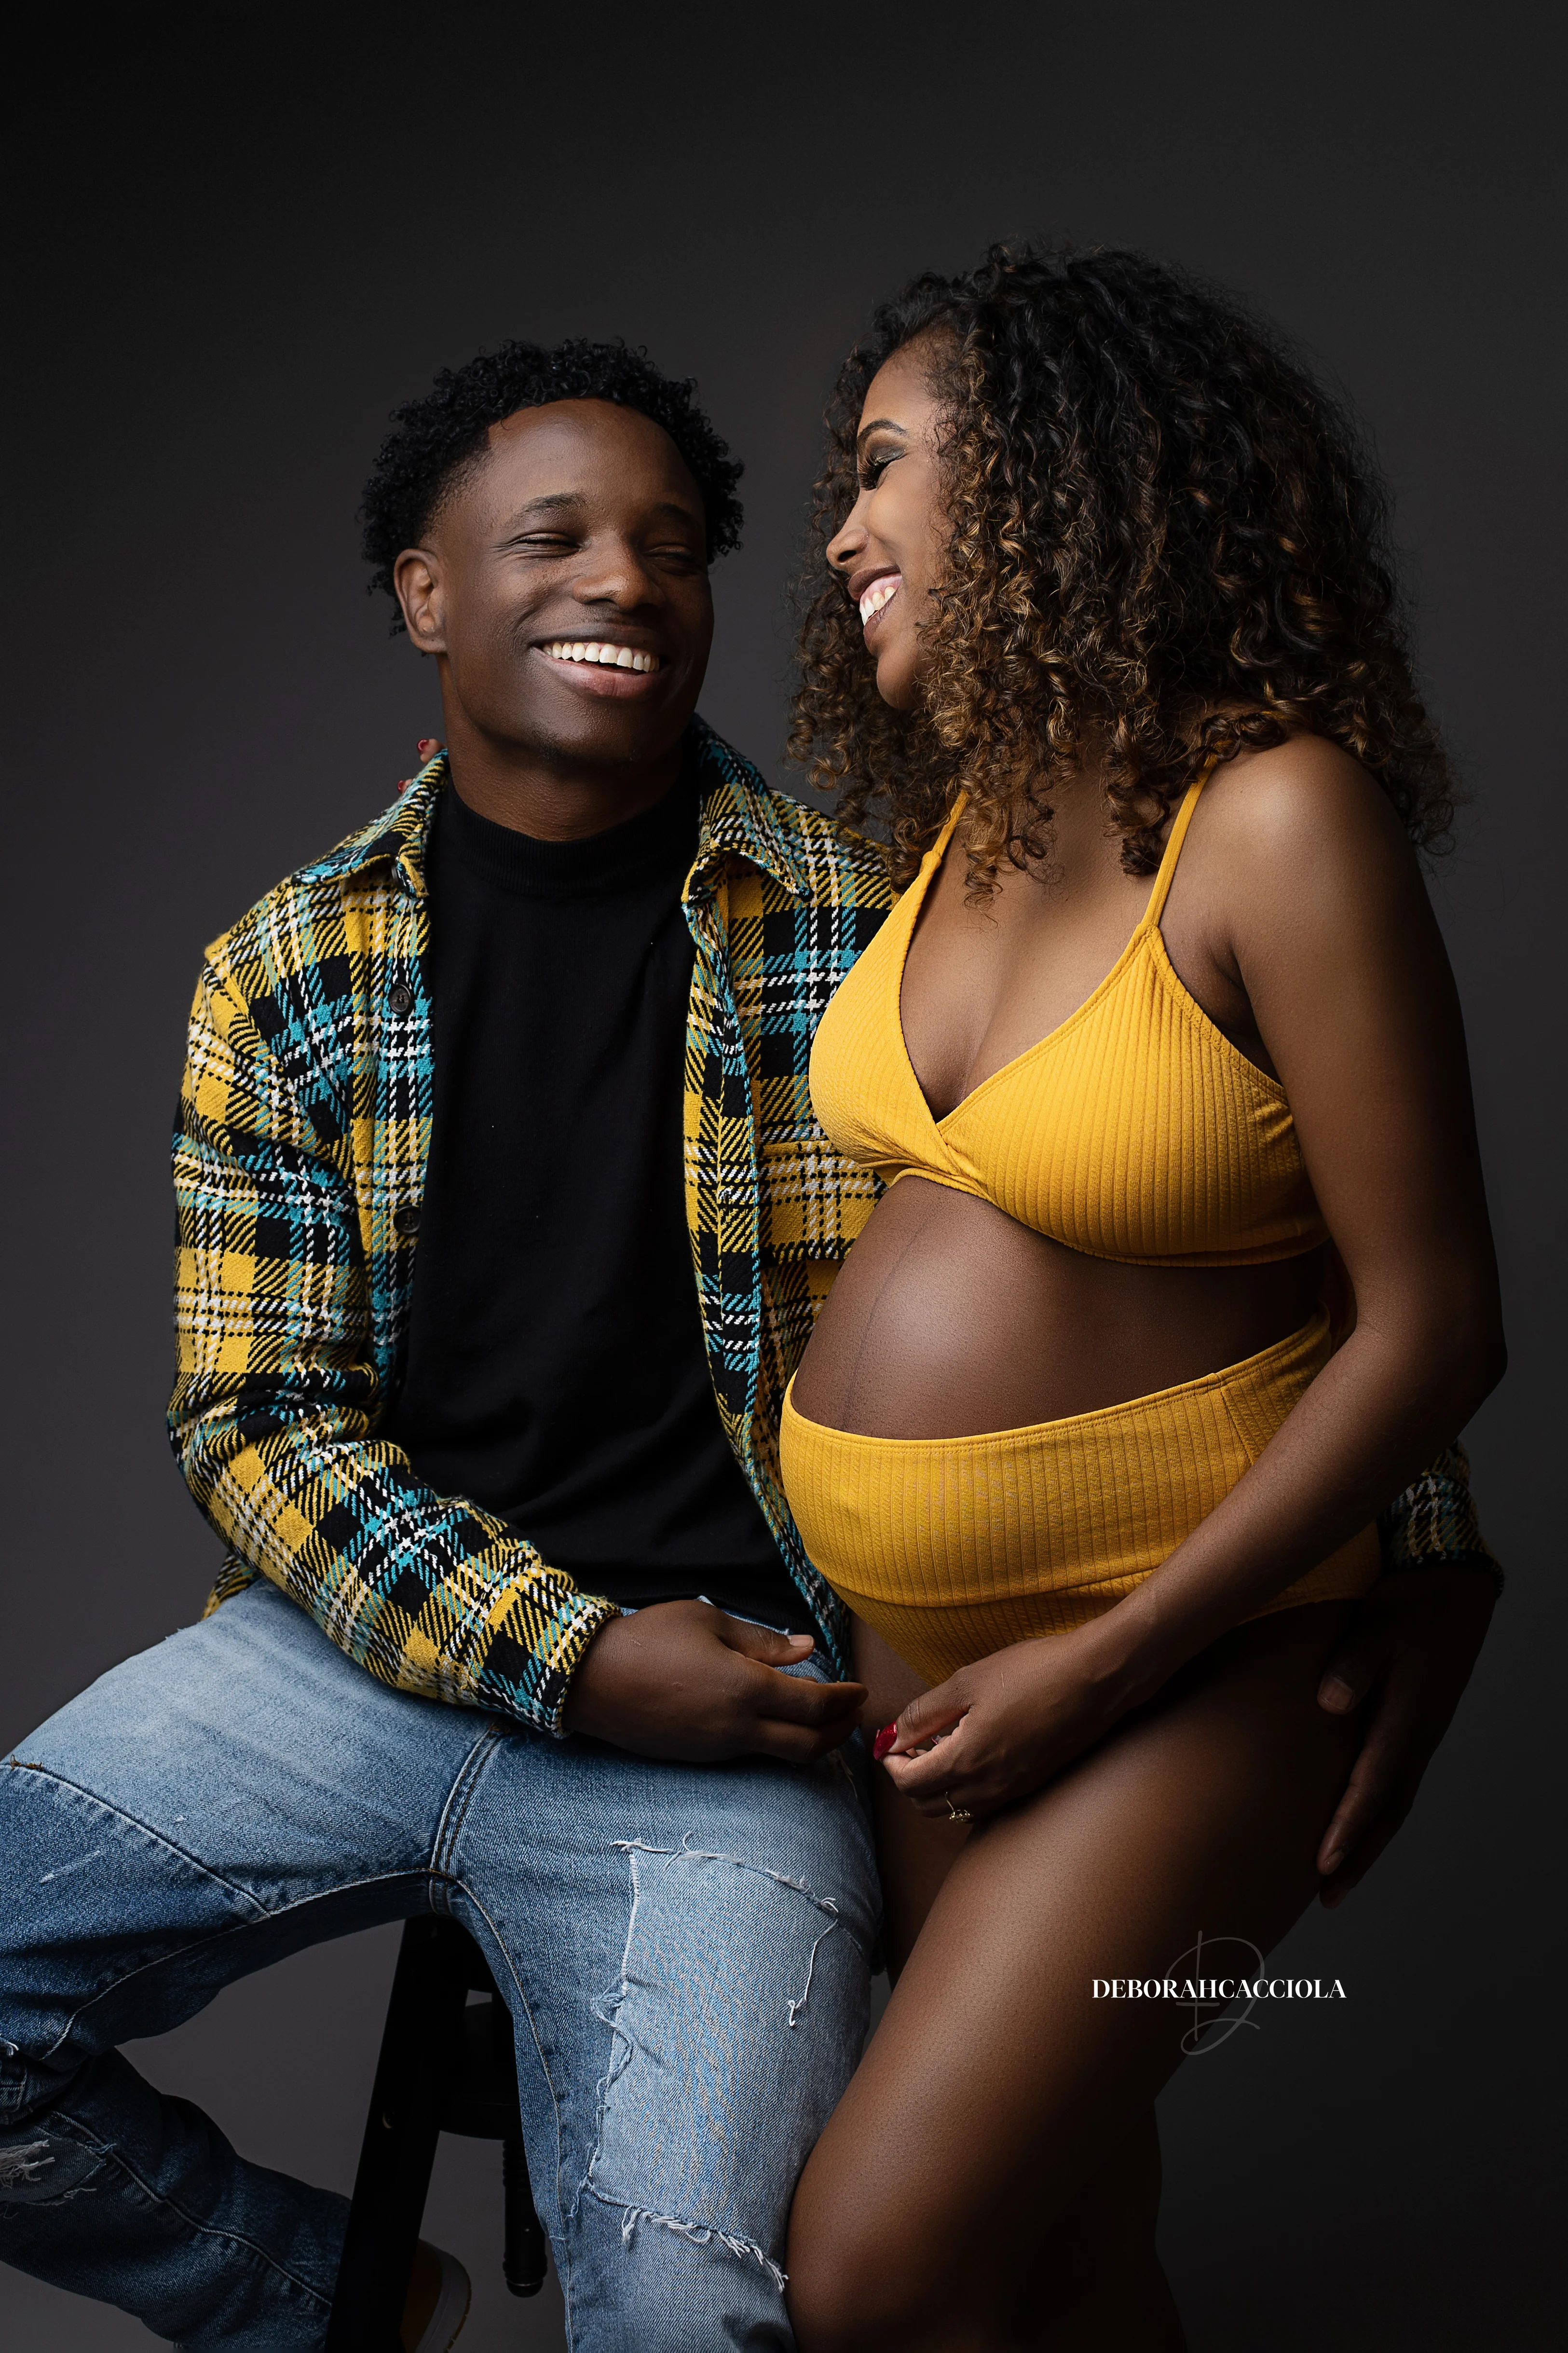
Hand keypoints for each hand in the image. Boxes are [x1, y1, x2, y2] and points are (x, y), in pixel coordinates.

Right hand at [562, 1599, 865, 1765]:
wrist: (590, 1679)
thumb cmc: (650, 1638)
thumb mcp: (708, 1622)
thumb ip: (762, 1641)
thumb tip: (807, 1649)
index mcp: (745, 1688)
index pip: (815, 1705)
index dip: (845, 1700)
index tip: (860, 1689)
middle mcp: (737, 1727)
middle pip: (808, 1746)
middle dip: (840, 1733)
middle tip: (854, 1716)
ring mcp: (717, 1748)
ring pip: (781, 1755)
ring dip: (812, 1742)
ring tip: (825, 1722)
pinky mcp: (699, 1756)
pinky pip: (751, 1754)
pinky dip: (778, 1743)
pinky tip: (777, 1723)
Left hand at [877, 1628, 1116, 1818]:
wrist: (1096, 1680)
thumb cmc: (1032, 1673)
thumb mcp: (967, 1682)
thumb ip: (924, 1713)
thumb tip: (892, 1736)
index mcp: (966, 1761)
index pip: (909, 1785)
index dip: (891, 1764)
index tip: (891, 1742)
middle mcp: (987, 1788)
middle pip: (928, 1805)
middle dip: (910, 1779)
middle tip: (911, 1745)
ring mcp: (1012, 1791)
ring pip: (957, 1810)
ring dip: (938, 1787)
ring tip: (940, 1747)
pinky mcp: (1032, 1786)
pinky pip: (984, 1804)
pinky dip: (966, 1789)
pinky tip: (973, 1753)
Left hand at [1314, 1566, 1495, 1905]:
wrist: (1452, 1587)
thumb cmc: (1410, 1604)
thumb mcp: (1378, 1627)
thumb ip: (1352, 1664)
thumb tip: (1328, 1702)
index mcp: (1407, 1721)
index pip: (1372, 1788)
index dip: (1347, 1828)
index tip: (1323, 1864)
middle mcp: (1417, 1739)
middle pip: (1387, 1814)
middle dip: (1358, 1858)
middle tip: (1328, 1899)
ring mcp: (1420, 1736)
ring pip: (1394, 1806)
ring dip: (1367, 1844)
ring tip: (1336, 1881)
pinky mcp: (1417, 1727)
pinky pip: (1397, 1785)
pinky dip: (1376, 1815)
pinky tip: (1358, 1825)